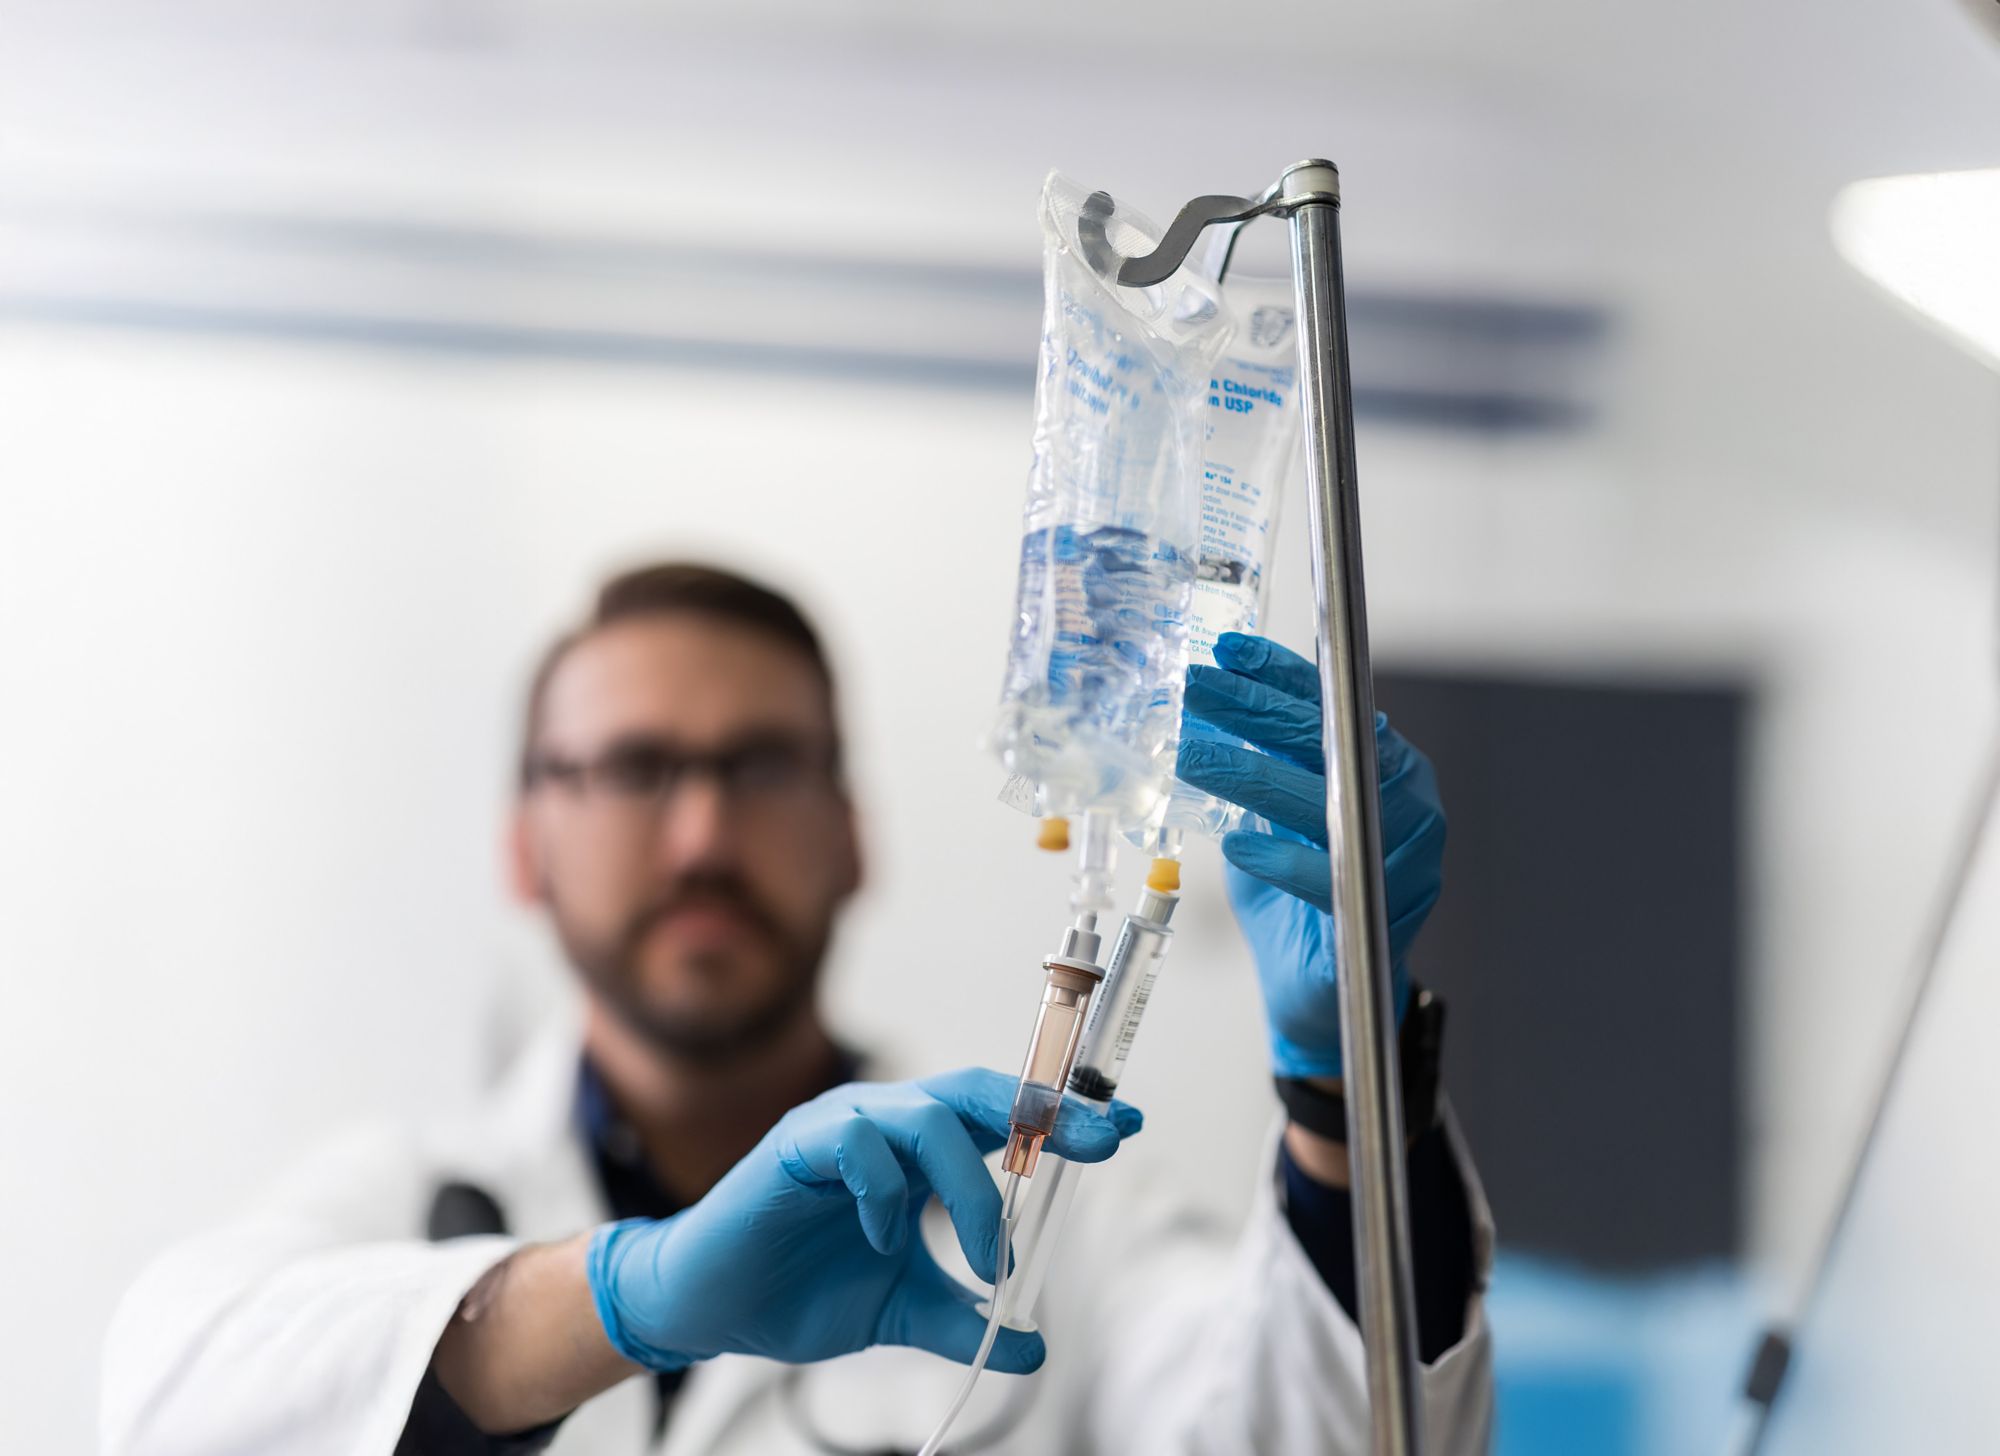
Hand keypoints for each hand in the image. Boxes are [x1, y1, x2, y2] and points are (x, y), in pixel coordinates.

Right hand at [586, 1068, 1141, 1373]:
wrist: (712, 1309)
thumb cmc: (803, 1291)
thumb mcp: (902, 1309)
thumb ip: (965, 1320)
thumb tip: (1034, 1346)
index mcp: (916, 1149)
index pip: (1000, 1114)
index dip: (1061, 1114)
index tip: (1124, 1127)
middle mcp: (884, 1122)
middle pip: (977, 1090)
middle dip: (1045, 1112)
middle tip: (1097, 1143)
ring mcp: (840, 1125)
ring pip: (928, 1116)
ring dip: (971, 1188)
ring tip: (980, 1258)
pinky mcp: (796, 1144)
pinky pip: (858, 1142)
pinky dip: (887, 1193)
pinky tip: (883, 1240)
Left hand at [1175, 632, 1445, 1078]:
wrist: (1316, 988)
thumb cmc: (1292, 892)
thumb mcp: (1265, 812)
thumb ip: (1254, 762)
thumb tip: (1198, 706)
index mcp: (1381, 762)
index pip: (1331, 703)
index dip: (1279, 673)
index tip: (1226, 651)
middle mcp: (1407, 795)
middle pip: (1332, 740)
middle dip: (1255, 709)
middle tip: (1194, 690)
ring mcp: (1411, 851)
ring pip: (1334, 799)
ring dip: (1256, 774)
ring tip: (1193, 758)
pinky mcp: (1394, 907)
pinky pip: (1335, 873)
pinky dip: (1282, 857)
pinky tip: (1238, 847)